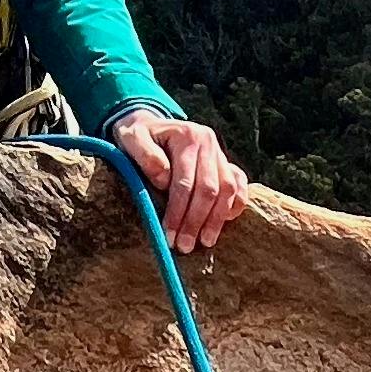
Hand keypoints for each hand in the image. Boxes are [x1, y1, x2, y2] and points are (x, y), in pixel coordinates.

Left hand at [109, 106, 249, 252]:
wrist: (150, 125)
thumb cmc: (137, 135)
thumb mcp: (130, 138)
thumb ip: (144, 155)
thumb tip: (164, 180)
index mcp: (187, 136)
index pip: (185, 182)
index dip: (178, 212)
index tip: (169, 235)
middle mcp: (208, 142)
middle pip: (209, 189)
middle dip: (196, 221)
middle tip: (185, 246)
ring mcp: (219, 152)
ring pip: (227, 190)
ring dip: (217, 220)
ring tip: (205, 242)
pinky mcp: (225, 162)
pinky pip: (239, 185)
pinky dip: (235, 205)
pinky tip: (225, 223)